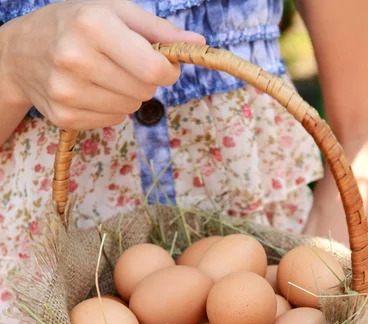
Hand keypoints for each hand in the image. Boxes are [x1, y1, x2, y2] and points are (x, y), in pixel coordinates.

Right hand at [0, 0, 204, 129]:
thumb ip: (158, 30)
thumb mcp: (113, 11)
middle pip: (145, 90)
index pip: (153, 69)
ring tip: (105, 75)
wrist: (21, 53)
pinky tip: (91, 90)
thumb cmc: (74, 24)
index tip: (162, 64)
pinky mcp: (65, 117)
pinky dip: (110, 108)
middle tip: (124, 64)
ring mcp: (68, 92)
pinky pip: (112, 120)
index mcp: (92, 25)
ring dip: (128, 94)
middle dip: (145, 79)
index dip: (167, 70)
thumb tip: (197, 44)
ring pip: (130, 108)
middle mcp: (76, 59)